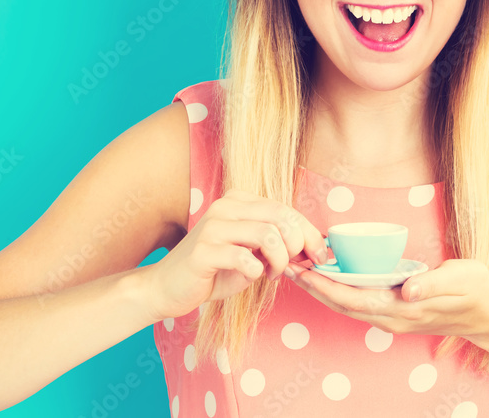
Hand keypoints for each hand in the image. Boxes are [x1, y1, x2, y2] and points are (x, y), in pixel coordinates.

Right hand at [145, 190, 327, 320]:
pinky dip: (256, 272)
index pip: (286, 209)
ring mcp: (213, 226)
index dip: (309, 233)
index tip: (320, 256)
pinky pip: (245, 258)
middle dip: (297, 246)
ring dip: (278, 260)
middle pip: (281, 217)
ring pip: (267, 234)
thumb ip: (277, 243)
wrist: (169, 287)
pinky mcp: (203, 251)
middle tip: (291, 266)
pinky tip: (251, 277)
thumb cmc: (215, 270)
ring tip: (271, 273)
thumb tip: (315, 247)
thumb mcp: (252, 252)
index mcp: (239, 201)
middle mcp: (226, 207)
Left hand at [285, 258, 488, 339]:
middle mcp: (392, 317)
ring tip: (302, 271)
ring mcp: (393, 317)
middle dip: (314, 288)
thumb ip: (433, 284)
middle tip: (290, 267)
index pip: (353, 299)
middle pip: (343, 305)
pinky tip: (332, 277)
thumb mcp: (459, 280)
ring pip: (348, 306)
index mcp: (402, 309)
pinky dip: (340, 290)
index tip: (303, 271)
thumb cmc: (475, 292)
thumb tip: (407, 289)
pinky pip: (359, 303)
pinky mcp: (395, 311)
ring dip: (323, 290)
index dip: (325, 286)